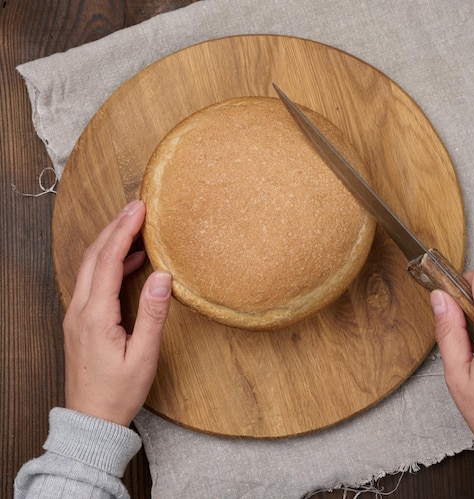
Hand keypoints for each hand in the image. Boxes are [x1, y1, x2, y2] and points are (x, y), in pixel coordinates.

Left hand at [63, 200, 171, 426]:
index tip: (139, 209)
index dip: (124, 231)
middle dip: (114, 228)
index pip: (108, 261)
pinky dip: (108, 263)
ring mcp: (76, 315)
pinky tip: (129, 262)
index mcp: (95, 316)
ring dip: (110, 242)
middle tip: (135, 207)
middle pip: (93, 256)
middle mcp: (79, 310)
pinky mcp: (80, 321)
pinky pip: (92, 281)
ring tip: (134, 227)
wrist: (91, 420)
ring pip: (89, 267)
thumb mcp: (143, 356)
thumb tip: (162, 276)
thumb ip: (152, 315)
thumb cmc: (118, 392)